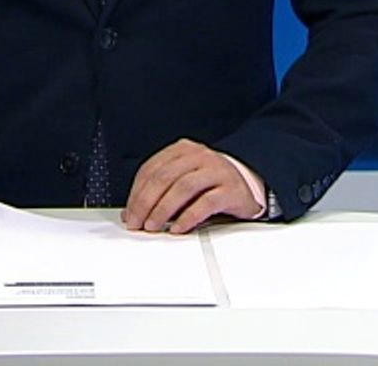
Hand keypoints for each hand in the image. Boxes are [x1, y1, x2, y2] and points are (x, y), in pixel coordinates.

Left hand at [123, 139, 264, 233]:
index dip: (136, 193)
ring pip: (183, 187)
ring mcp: (216, 170)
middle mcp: (199, 156)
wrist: (247, 184)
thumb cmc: (210, 184)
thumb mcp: (183, 181)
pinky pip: (206, 202)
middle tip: (138, 222)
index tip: (129, 213)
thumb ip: (159, 192)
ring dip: (163, 209)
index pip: (151, 169)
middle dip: (146, 202)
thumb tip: (131, 212)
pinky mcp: (231, 189)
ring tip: (154, 226)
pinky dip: (188, 217)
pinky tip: (178, 228)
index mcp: (182, 150)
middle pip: (164, 177)